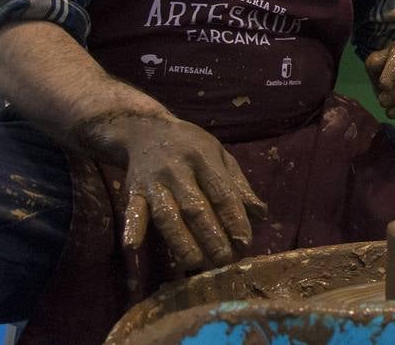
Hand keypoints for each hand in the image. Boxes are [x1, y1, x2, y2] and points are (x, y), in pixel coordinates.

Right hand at [77, 112, 267, 271]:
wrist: (146, 131)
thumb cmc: (191, 147)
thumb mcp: (220, 155)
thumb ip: (238, 185)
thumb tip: (261, 214)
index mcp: (204, 158)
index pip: (222, 193)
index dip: (234, 218)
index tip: (245, 241)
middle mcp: (178, 170)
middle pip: (196, 208)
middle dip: (212, 236)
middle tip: (225, 260)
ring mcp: (154, 181)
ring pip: (167, 215)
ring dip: (181, 241)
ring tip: (195, 263)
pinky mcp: (133, 191)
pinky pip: (133, 211)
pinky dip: (132, 228)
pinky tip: (133, 247)